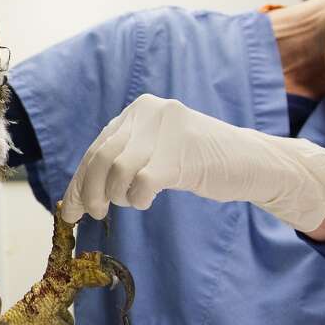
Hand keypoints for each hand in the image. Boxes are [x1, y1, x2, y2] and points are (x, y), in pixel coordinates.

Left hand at [61, 94, 324, 232]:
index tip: (71, 210)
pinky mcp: (181, 154)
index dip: (79, 182)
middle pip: (100, 159)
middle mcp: (149, 112)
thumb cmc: (201, 162)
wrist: (253, 162)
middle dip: (90, 193)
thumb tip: (81, 193)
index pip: (96, 148)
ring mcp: (166, 131)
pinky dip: (138, 198)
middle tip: (94, 215)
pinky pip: (141, 182)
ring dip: (118, 196)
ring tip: (132, 202)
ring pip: (117, 171)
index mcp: (139, 110)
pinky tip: (147, 200)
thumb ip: (124, 159)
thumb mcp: (158, 150)